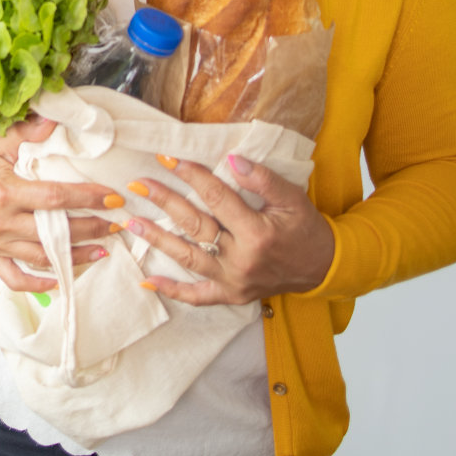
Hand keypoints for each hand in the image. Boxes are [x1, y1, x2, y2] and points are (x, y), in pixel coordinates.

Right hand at [0, 114, 115, 292]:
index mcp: (5, 192)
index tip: (113, 199)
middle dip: (91, 229)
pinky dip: (38, 284)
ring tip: (102, 250)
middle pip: (55, 232)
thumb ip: (28, 132)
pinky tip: (61, 279)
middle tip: (116, 225)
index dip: (87, 199)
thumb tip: (57, 121)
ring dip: (75, 257)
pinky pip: (15, 278)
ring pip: (42, 257)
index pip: (55, 198)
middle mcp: (1, 222)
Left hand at [128, 154, 335, 304]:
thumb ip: (262, 179)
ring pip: (188, 258)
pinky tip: (148, 282)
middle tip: (139, 185)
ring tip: (131, 222)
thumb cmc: (306, 228)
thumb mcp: (292, 198)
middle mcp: (242, 260)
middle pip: (195, 226)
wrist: (324, 266)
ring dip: (158, 239)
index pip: (217, 198)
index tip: (167, 158)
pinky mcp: (231, 295)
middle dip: (165, 202)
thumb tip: (231, 160)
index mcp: (258, 233)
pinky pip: (198, 296)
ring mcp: (234, 281)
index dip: (192, 176)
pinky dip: (173, 291)